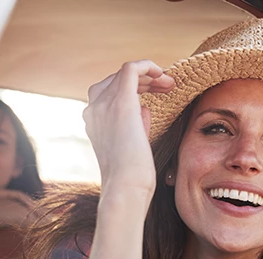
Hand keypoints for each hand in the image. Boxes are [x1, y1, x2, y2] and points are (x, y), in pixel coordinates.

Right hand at [82, 60, 174, 198]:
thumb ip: (135, 124)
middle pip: (116, 80)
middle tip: (166, 87)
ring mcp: (104, 105)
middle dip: (143, 80)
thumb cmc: (132, 176)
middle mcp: (93, 110)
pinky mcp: (121, 103)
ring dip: (150, 75)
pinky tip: (163, 75)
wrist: (126, 187)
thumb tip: (145, 108)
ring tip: (169, 84)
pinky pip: (131, 69)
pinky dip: (148, 66)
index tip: (157, 93)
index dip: (135, 88)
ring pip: (125, 73)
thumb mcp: (132, 146)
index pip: (109, 92)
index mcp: (94, 121)